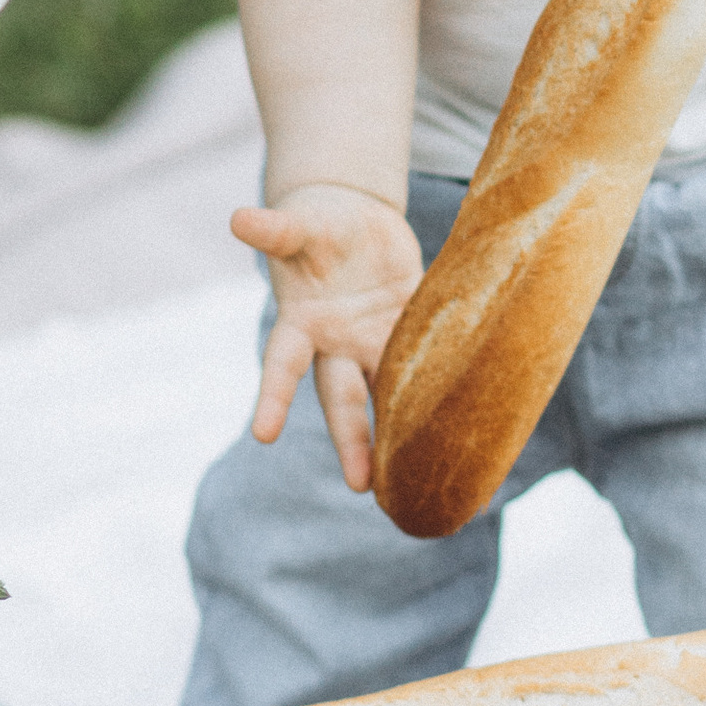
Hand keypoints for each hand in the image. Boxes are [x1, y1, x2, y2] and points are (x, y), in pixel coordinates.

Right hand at [229, 183, 423, 490]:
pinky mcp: (412, 331)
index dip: (273, 398)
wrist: (354, 220)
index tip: (262, 435)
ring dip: (399, 433)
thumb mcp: (299, 225)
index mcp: (303, 324)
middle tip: (361, 486)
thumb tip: (239, 219)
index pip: (283, 366)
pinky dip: (446, 383)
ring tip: (415, 477)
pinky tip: (466, 417)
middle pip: (343, 400)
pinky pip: (429, 360)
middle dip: (352, 441)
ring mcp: (377, 343)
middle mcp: (339, 346)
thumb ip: (276, 229)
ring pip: (388, 395)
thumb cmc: (315, 225)